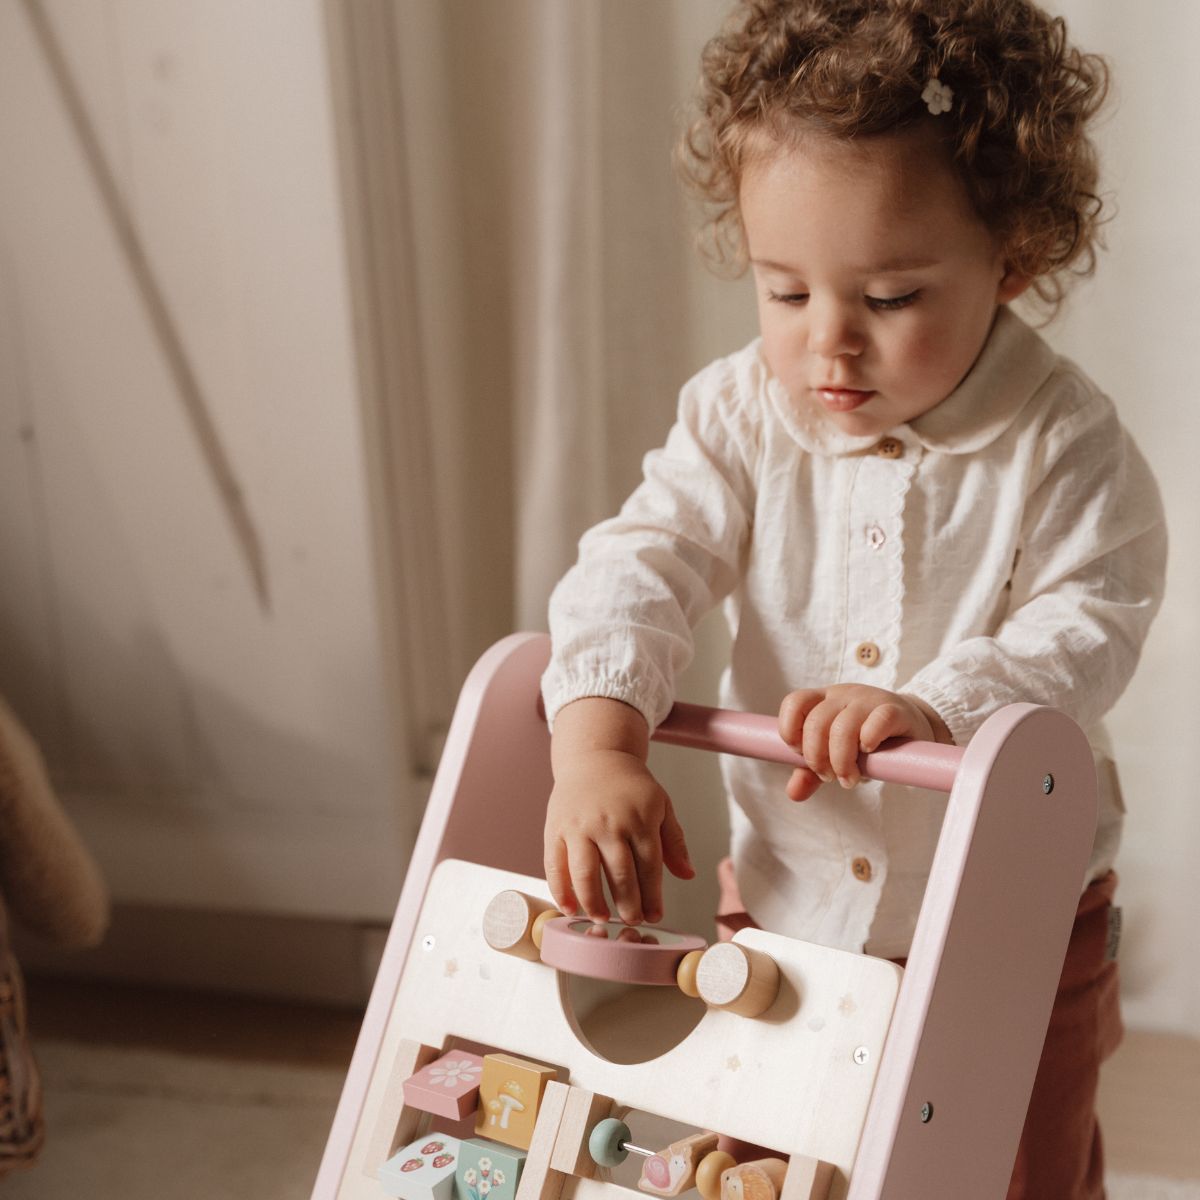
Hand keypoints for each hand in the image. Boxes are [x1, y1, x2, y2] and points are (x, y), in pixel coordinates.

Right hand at [545, 698, 693, 925]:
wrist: (594, 757)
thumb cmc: (630, 785)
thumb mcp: (661, 804)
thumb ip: (674, 841)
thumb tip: (688, 875)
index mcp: (640, 818)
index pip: (649, 866)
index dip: (653, 895)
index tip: (655, 916)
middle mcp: (609, 822)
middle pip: (619, 873)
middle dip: (627, 904)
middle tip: (631, 923)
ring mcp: (579, 825)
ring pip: (586, 873)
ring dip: (594, 901)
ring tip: (601, 918)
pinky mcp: (555, 827)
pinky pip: (555, 864)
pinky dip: (560, 889)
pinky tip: (569, 907)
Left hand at [778, 685, 951, 801]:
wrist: (912, 729)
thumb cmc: (869, 742)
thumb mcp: (835, 755)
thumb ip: (811, 772)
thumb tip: (793, 793)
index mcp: (824, 700)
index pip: (795, 703)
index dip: (791, 731)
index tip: (801, 755)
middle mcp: (843, 696)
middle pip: (816, 722)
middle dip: (817, 757)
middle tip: (829, 777)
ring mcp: (869, 700)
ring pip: (843, 726)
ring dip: (841, 760)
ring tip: (850, 778)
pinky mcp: (895, 710)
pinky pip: (877, 721)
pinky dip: (869, 740)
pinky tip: (869, 753)